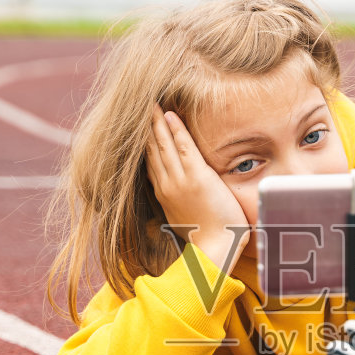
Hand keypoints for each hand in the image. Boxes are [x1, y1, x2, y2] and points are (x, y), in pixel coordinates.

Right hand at [146, 110, 248, 266]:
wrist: (216, 250)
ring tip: (151, 104)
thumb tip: (180, 204)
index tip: (139, 127)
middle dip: (146, 127)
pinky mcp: (197, 177)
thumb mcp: (185, 221)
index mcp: (164, 195)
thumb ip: (180, 206)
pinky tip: (170, 115)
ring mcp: (180, 180)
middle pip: (152, 150)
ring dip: (157, 122)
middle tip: (141, 106)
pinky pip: (184, 146)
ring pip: (164, 145)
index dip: (144, 143)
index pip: (150, 163)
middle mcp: (167, 185)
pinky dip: (176, 129)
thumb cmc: (207, 239)